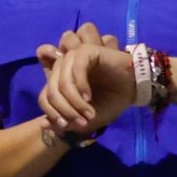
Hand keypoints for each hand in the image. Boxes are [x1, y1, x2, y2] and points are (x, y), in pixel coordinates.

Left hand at [34, 23, 135, 139]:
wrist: (133, 89)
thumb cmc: (109, 101)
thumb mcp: (85, 117)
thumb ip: (65, 121)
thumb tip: (43, 124)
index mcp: (58, 81)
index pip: (43, 97)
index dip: (52, 113)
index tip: (65, 125)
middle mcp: (62, 67)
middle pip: (51, 91)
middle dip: (66, 111)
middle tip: (82, 122)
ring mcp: (73, 57)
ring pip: (62, 81)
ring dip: (74, 101)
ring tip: (89, 113)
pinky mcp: (86, 51)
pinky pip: (76, 69)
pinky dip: (81, 86)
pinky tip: (89, 97)